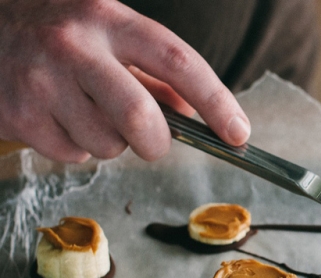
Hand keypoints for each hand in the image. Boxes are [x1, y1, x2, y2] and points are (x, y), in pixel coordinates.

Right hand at [0, 0, 250, 162]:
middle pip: (140, 118)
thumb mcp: (110, 31)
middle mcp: (74, 46)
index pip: (179, 62)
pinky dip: (77, 147)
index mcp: (108, 19)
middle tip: (153, 141)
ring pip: (108, 146)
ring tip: (87, 112)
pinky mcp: (18, 114)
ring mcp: (41, 82)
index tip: (239, 133)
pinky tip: (59, 117)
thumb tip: (196, 115)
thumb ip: (155, 72)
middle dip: (156, 142)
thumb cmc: (58, 29)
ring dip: (112, 143)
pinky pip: (73, 155)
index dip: (216, 102)